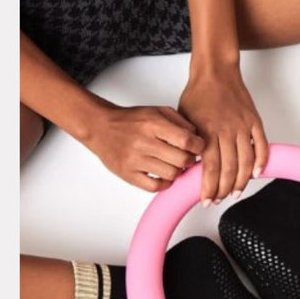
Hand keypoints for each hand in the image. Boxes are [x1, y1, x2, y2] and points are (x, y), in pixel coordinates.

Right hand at [84, 102, 204, 191]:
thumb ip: (180, 122)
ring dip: (177, 171)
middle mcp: (144, 142)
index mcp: (153, 124)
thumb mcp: (157, 111)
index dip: (198, 146)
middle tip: (185, 157)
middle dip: (189, 160)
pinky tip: (162, 175)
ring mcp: (135, 160)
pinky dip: (163, 183)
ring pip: (171, 175)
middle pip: (182, 160)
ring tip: (173, 164)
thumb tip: (198, 138)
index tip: (198, 147)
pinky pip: (155, 187)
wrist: (101, 127)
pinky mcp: (128, 174)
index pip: (186, 140)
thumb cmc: (132, 121)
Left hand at [177, 65, 267, 204]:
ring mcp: (242, 127)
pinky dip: (261, 161)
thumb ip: (189, 143)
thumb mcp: (184, 120)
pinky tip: (257, 173)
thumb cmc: (198, 94)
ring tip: (236, 193)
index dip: (209, 188)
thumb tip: (190, 166)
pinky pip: (261, 145)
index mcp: (207, 133)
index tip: (206, 200)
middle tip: (220, 200)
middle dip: (224, 190)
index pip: (210, 169)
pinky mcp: (254, 122)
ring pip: (246, 162)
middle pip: (229, 170)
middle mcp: (226, 131)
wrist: (216, 72)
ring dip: (242, 181)